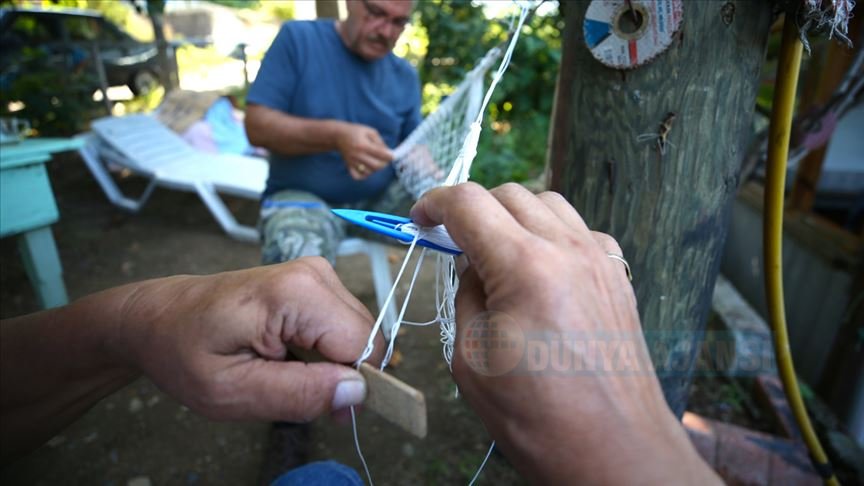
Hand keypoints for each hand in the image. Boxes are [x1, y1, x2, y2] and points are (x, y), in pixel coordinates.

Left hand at [115, 258, 382, 421]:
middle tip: (295, 396)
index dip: (354, 387)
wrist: (159, 316)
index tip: (324, 411)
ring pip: (359, 335)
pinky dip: (325, 351)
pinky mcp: (315, 282)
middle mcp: (315, 274)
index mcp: (297, 294)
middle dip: (342, 377)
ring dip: (333, 366)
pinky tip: (290, 357)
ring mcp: (317, 273)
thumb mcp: (231, 390)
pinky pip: (342, 327)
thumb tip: (357, 392)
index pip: (364, 346)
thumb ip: (297, 393)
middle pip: (366, 339)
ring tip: (285, 374)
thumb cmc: (184, 351)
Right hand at [335, 122, 392, 179]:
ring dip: (375, 168)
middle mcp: (358, 155)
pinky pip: (358, 176)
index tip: (392, 156)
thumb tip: (388, 152)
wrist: (339, 135)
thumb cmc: (356, 132)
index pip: (380, 154)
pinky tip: (367, 168)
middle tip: (384, 159)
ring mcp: (352, 162)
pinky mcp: (349, 166)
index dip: (389, 156)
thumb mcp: (370, 131)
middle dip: (384, 164)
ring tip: (375, 161)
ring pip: (369, 172)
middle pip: (376, 166)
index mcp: (363, 145)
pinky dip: (365, 175)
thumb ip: (380, 142)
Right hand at [410, 183, 717, 483]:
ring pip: (548, 202)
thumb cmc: (537, 416)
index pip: (469, 203)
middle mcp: (569, 249)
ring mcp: (601, 259)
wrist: (614, 449)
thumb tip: (471, 264)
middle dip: (472, 208)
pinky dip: (550, 234)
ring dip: (513, 214)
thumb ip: (466, 295)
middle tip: (451, 240)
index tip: (419, 218)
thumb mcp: (470, 358)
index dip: (434, 203)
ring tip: (495, 251)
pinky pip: (578, 230)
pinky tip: (539, 268)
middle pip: (509, 194)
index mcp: (525, 267)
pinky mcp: (618, 276)